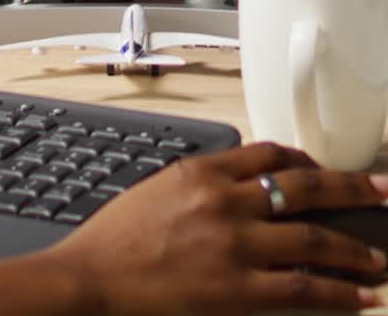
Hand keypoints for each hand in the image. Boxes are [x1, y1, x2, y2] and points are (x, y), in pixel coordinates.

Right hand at [41, 141, 387, 313]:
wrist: (91, 279)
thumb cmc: (115, 241)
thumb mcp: (157, 191)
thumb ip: (199, 185)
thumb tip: (235, 187)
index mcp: (204, 171)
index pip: (269, 154)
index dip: (305, 161)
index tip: (323, 169)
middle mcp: (226, 200)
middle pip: (303, 186)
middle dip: (348, 188)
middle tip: (380, 191)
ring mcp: (235, 244)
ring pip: (312, 237)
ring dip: (353, 246)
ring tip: (379, 256)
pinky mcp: (237, 288)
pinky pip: (301, 287)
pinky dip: (336, 291)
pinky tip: (359, 296)